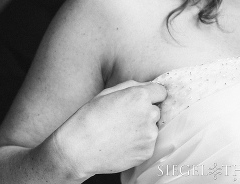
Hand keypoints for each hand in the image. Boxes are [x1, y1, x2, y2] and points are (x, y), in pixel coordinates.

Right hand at [52, 80, 166, 177]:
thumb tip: (147, 86)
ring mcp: (149, 135)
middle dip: (144, 113)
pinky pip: (148, 144)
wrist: (78, 149)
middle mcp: (149, 114)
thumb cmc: (90, 118)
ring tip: (120, 133)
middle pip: (156, 110)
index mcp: (140, 96)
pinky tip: (122, 144)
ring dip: (142, 129)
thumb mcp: (108, 93)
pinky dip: (138, 144)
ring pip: (152, 128)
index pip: (160, 92)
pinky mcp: (146, 152)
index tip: (142, 102)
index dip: (151, 96)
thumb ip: (132, 86)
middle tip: (124, 120)